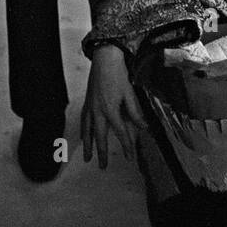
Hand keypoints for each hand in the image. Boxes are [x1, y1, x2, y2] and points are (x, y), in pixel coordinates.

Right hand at [81, 44, 146, 168]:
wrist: (104, 59)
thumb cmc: (118, 75)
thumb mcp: (130, 94)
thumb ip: (135, 113)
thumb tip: (144, 128)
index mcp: (110, 109)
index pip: (120, 132)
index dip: (126, 146)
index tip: (130, 157)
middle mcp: (97, 111)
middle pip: (99, 137)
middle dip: (102, 153)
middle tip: (103, 167)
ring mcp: (90, 107)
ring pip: (87, 131)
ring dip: (87, 146)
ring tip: (87, 158)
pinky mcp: (87, 103)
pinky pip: (83, 121)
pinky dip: (83, 131)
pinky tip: (84, 137)